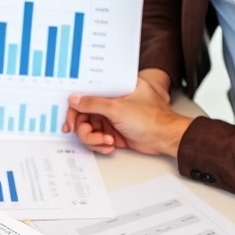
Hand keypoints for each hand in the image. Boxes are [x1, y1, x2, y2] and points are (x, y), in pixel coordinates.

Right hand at [62, 68, 191, 156]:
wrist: (165, 138)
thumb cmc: (151, 118)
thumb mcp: (118, 108)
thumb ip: (93, 103)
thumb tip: (74, 99)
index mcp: (112, 89)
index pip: (86, 94)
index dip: (75, 106)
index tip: (69, 118)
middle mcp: (110, 102)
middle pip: (83, 114)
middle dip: (81, 126)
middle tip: (79, 132)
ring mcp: (110, 118)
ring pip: (88, 129)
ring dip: (93, 138)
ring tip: (105, 141)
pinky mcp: (112, 132)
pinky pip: (96, 139)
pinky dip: (99, 144)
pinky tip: (110, 145)